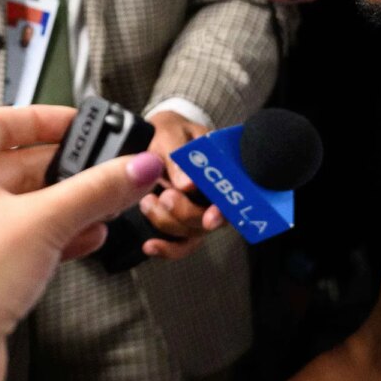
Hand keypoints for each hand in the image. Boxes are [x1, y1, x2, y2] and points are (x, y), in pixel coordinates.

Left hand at [0, 106, 165, 380]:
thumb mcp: (43, 221)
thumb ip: (96, 191)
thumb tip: (134, 167)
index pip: (1, 121)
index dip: (44, 119)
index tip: (80, 123)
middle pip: (18, 166)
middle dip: (66, 170)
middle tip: (106, 168)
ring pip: (26, 208)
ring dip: (68, 207)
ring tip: (107, 206)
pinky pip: (25, 242)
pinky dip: (57, 238)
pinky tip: (86, 240)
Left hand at [136, 111, 223, 261]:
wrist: (153, 137)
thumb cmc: (169, 132)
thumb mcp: (171, 134)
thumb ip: (179, 157)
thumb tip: (188, 185)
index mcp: (224, 171)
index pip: (233, 196)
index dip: (224, 211)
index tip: (211, 216)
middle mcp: (216, 196)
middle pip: (211, 220)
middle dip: (187, 213)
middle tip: (165, 196)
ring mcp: (199, 212)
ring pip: (193, 233)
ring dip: (168, 223)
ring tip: (147, 202)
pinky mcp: (180, 224)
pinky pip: (179, 245)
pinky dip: (166, 248)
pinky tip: (149, 246)